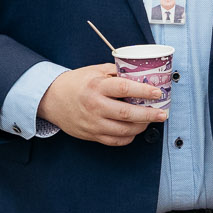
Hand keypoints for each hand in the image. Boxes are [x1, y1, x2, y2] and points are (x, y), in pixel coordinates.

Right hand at [39, 63, 168, 145]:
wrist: (50, 98)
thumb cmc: (75, 83)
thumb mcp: (95, 71)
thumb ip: (116, 72)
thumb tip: (140, 74)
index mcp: (97, 86)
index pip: (124, 89)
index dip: (144, 91)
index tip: (158, 92)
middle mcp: (95, 105)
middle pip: (127, 113)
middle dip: (148, 114)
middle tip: (162, 113)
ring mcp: (93, 122)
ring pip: (123, 130)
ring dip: (141, 126)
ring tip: (150, 120)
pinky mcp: (91, 135)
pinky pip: (115, 141)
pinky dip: (128, 137)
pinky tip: (135, 130)